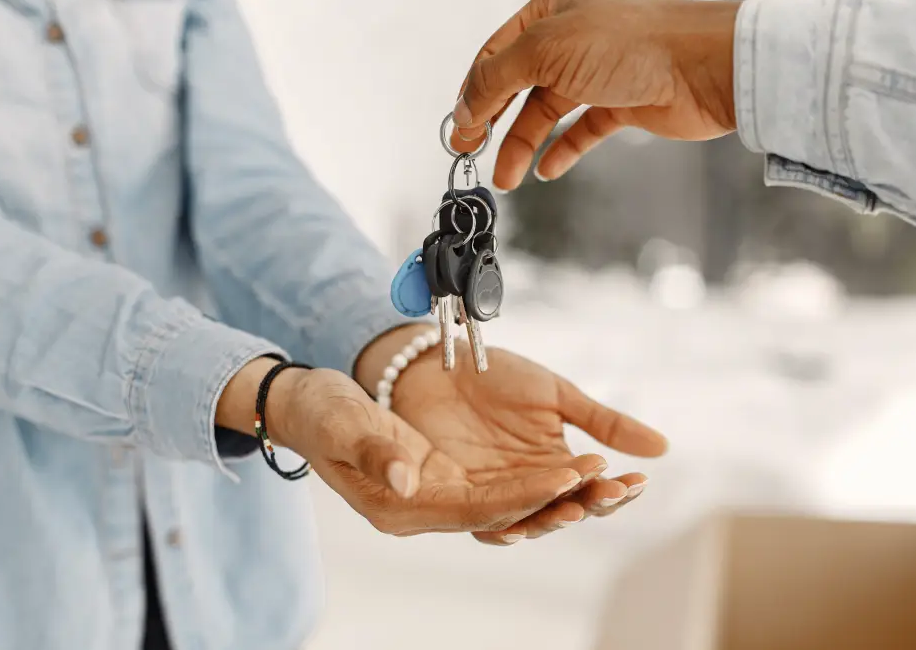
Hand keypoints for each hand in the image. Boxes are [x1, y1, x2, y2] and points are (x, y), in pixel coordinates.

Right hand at [219, 358, 583, 535]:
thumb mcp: (340, 423)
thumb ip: (374, 451)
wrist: (308, 404)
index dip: (523, 494)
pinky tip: (570, 464)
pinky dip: (535, 476)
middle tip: (606, 479)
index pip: (474, 507)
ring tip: (604, 474)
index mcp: (399, 506)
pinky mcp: (444, 474)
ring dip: (553, 490)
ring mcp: (436, 492)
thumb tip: (406, 479)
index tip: (568, 476)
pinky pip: (499, 482)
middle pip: (502, 510)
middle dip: (554, 498)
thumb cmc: (319, 413)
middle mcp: (423, 507)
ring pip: (507, 499)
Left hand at [389, 341, 667, 544]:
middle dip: (592, 504)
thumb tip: (663, 448)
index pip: (597, 486)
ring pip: (532, 521)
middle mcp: (532, 485)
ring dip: (554, 518)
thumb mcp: (558, 395)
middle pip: (570, 508)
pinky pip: (484, 522)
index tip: (638, 480)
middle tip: (609, 493)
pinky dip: (502, 527)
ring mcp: (498, 493)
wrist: (438, 365)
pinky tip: (518, 526)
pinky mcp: (461, 496)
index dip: (619, 487)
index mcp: (559, 463)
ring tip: (575, 509)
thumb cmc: (496, 375)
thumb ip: (605, 423)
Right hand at [449, 0, 740, 188]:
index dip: (474, 91)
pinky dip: (562, 150)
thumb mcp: (546, 49)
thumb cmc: (634, 41)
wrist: (704, 67)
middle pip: (518, 84)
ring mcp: (598, 70)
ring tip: (507, 178)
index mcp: (553, 8)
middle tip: (471, 151)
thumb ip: (497, 76)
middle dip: (493, 121)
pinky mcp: (621, 102)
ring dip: (523, 145)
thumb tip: (464, 103)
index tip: (460, 127)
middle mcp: (574, 36)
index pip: (497, 53)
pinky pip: (581, 130)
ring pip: (547, 112)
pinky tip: (547, 169)